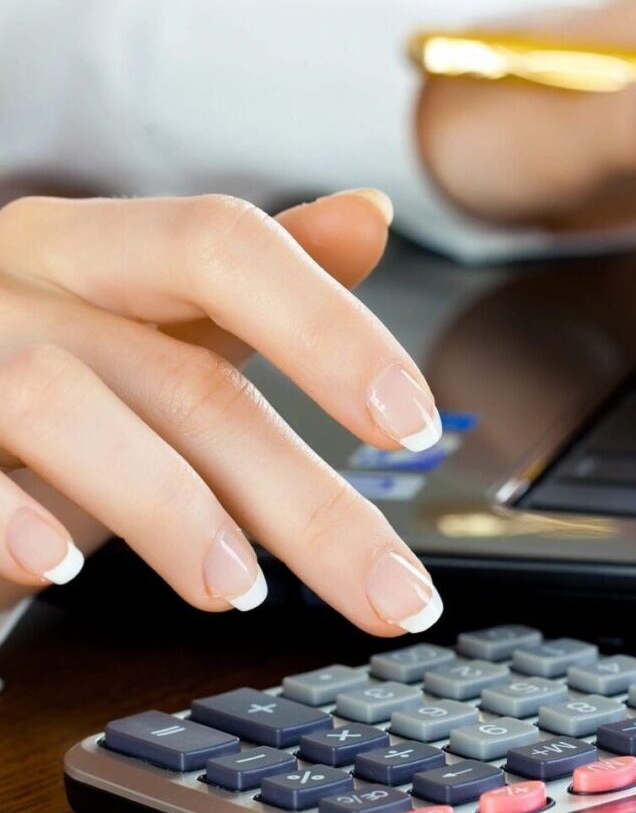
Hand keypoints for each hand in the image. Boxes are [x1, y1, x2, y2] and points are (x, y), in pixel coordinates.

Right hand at [0, 190, 443, 634]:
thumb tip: (368, 216)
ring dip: (169, 507)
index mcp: (97, 250)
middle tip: (397, 595)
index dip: (332, 331)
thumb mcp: (148, 318)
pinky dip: (7, 516)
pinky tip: (60, 566)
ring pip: (62, 403)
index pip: (228, 246)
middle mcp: (21, 282)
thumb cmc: (37, 368)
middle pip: (186, 378)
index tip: (418, 424)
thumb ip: (255, 286)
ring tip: (240, 591)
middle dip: (309, 503)